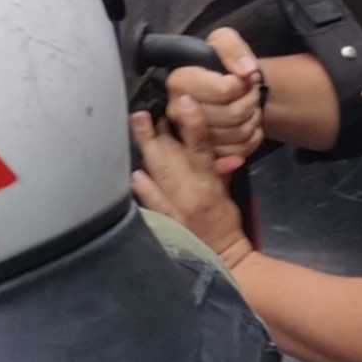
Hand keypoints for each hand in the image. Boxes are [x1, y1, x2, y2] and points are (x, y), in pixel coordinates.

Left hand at [131, 101, 251, 267]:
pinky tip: (135, 175)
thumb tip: (211, 147)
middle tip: (140, 114)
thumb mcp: (228, 192)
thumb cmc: (227, 222)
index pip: (201, 147)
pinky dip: (143, 188)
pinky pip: (151, 203)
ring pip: (157, 176)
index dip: (193, 123)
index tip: (184, 101)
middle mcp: (191, 194)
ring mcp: (175, 209)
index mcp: (210, 184)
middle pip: (170, 159)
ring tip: (133, 135)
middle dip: (153, 135)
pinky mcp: (165, 223)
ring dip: (145, 155)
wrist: (224, 259)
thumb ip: (219, 170)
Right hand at [163, 28, 265, 174]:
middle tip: (252, 93)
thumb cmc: (221, 65)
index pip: (223, 90)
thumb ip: (232, 48)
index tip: (244, 78)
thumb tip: (246, 71)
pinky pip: (238, 152)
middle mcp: (177, 112)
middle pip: (232, 114)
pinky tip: (249, 126)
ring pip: (236, 134)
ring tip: (250, 107)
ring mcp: (189, 137)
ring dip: (253, 118)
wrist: (226, 89)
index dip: (241, 84)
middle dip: (250, 101)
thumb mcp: (223, 41)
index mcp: (178, 82)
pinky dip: (252, 138)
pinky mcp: (204, 155)